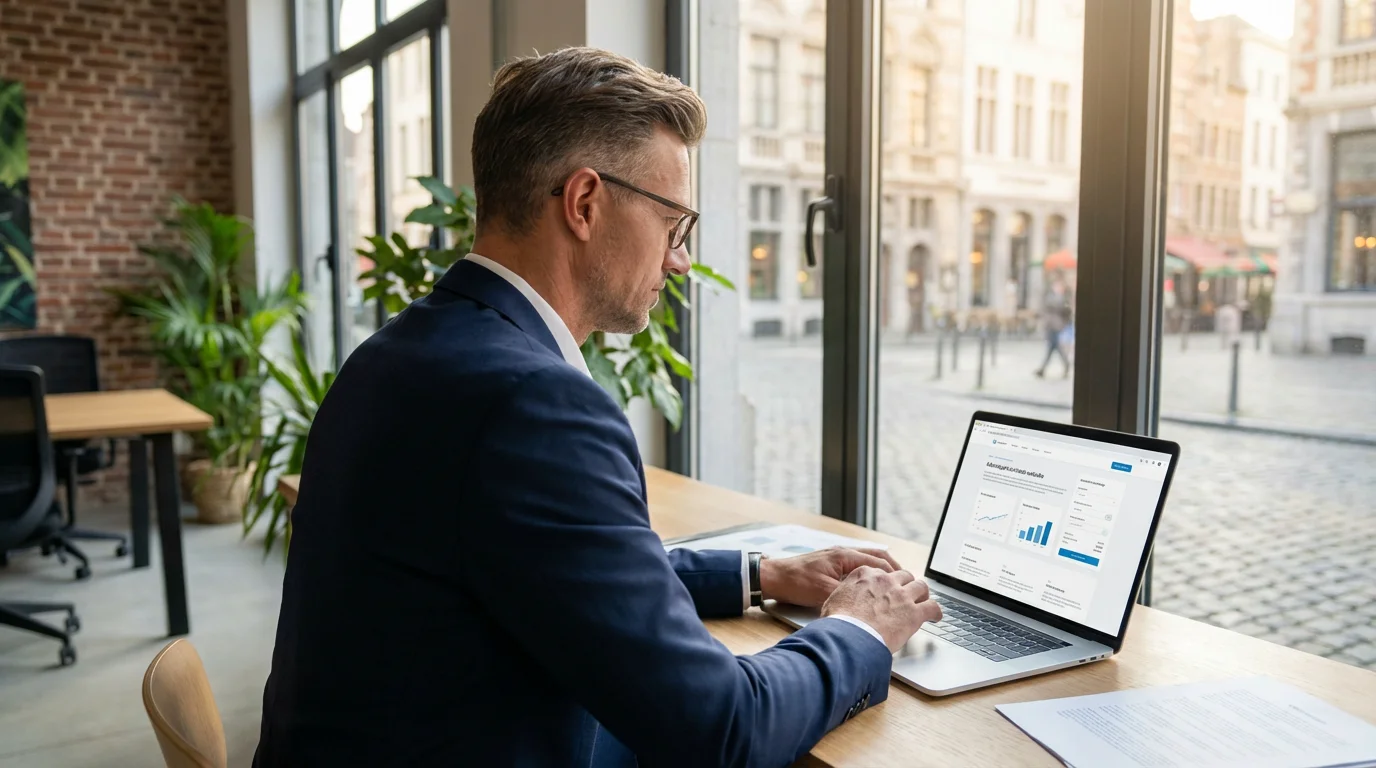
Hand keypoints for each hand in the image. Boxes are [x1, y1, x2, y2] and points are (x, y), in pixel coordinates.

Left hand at [758, 547, 900, 608]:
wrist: (773, 577)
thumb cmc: (795, 582)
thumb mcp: (823, 593)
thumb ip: (847, 598)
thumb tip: (867, 608)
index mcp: (844, 556)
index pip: (879, 561)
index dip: (895, 573)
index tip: (907, 583)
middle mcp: (843, 553)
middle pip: (877, 556)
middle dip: (894, 568)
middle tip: (907, 581)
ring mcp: (836, 557)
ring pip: (867, 559)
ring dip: (881, 569)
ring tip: (894, 582)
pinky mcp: (830, 564)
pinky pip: (857, 565)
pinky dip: (869, 572)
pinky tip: (871, 585)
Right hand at [821, 568, 941, 652]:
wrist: (849, 635)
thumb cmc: (838, 622)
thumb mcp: (833, 600)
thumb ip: (844, 596)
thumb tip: (840, 604)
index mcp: (865, 575)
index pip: (881, 572)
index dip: (886, 582)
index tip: (886, 588)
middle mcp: (886, 581)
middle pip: (904, 576)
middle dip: (906, 584)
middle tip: (907, 593)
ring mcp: (902, 595)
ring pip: (921, 587)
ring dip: (923, 594)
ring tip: (923, 601)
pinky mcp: (914, 613)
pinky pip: (933, 607)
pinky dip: (936, 612)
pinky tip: (935, 617)